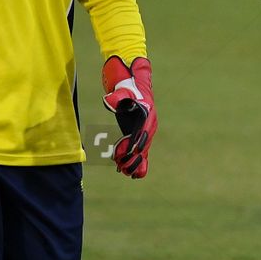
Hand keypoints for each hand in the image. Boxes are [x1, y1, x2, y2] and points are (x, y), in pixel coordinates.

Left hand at [101, 55, 155, 177]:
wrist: (134, 85)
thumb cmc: (128, 88)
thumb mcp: (123, 90)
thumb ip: (118, 97)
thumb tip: (110, 101)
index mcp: (146, 115)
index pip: (140, 133)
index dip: (133, 144)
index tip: (124, 154)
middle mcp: (149, 125)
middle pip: (142, 145)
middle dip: (133, 158)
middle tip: (122, 168)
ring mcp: (147, 131)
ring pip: (142, 150)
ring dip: (134, 162)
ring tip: (125, 173)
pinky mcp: (141, 134)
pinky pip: (142, 151)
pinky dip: (138, 162)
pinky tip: (133, 174)